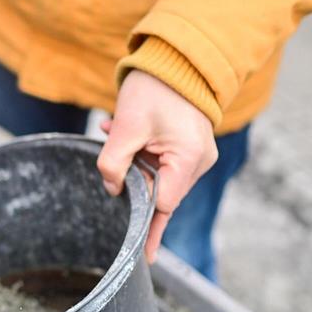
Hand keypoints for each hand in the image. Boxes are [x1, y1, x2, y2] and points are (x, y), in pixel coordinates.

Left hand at [97, 69, 217, 263]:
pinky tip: (119, 130)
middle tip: (112, 153)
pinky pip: (162, 160)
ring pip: (158, 175)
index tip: (143, 257)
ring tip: (113, 130)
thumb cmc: (154, 88)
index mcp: (188, 159)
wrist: (176, 55)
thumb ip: (113, 164)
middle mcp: (199, 160)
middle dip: (132, 181)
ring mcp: (196, 152)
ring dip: (132, 161)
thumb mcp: (125, 128)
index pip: (164, 205)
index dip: (148, 228)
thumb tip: (112, 190)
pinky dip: (141, 153)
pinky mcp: (189, 144)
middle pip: (161, 192)